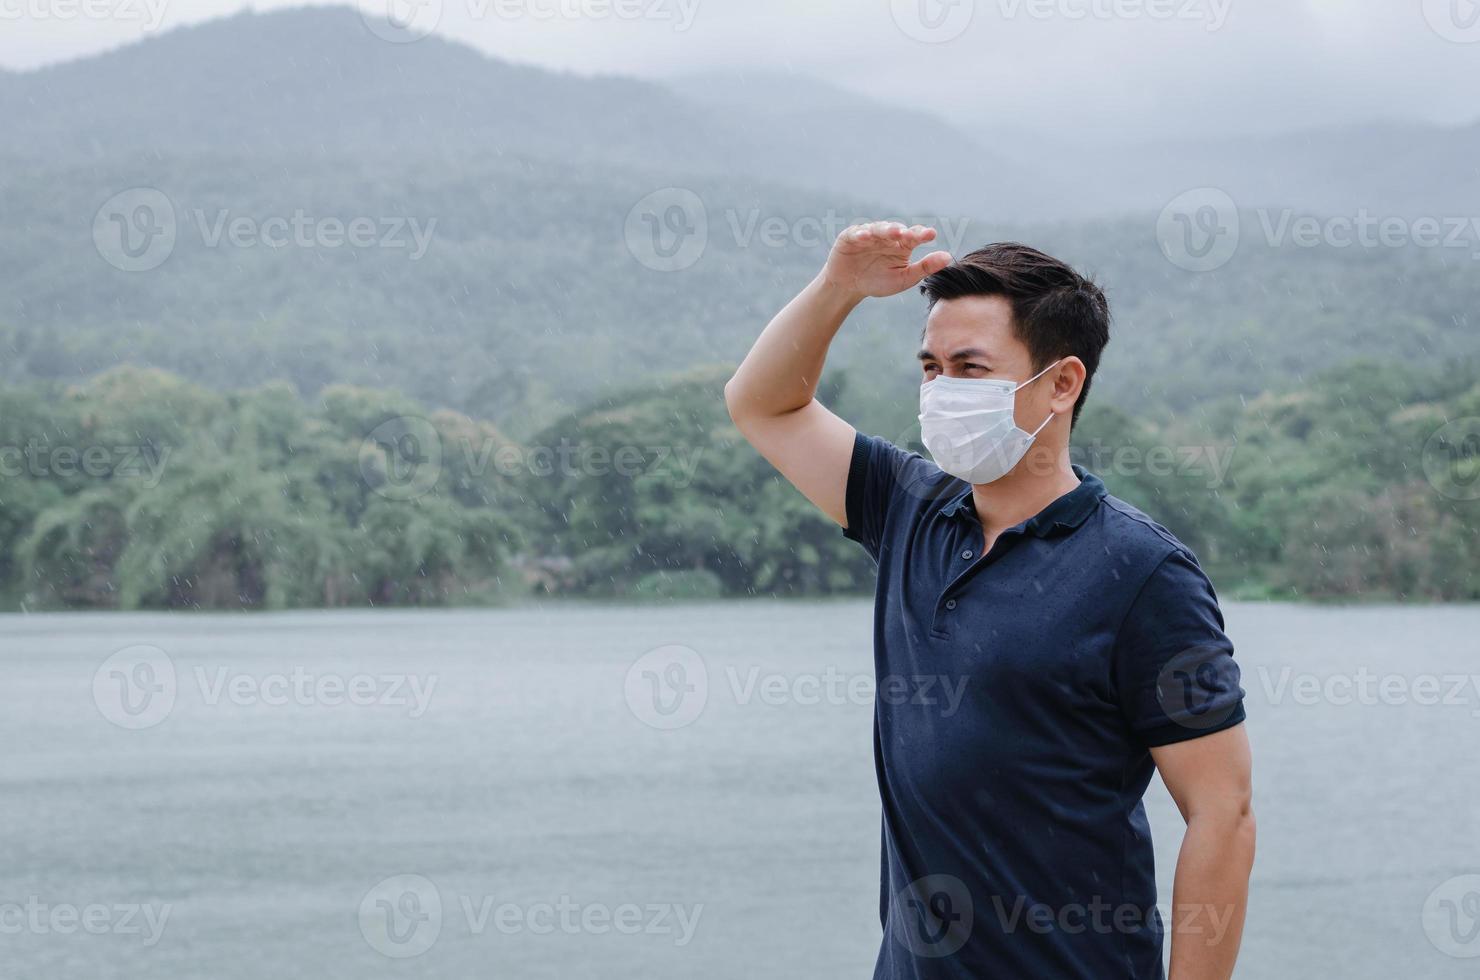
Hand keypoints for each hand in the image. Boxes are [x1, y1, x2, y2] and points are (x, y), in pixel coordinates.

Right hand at [821, 222, 953, 300]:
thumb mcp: (904, 278)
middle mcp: (886, 236)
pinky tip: (866, 237)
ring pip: (878, 229)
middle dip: (903, 231)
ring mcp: (868, 235)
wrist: (849, 287)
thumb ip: (925, 267)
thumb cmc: (878, 282)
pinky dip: (861, 234)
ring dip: (886, 230)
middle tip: (910, 235)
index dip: (922, 234)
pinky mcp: (850, 237)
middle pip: (896, 230)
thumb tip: (948, 257)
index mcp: (901, 245)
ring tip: (894, 233)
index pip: (914, 236)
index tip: (931, 234)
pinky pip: (856, 233)